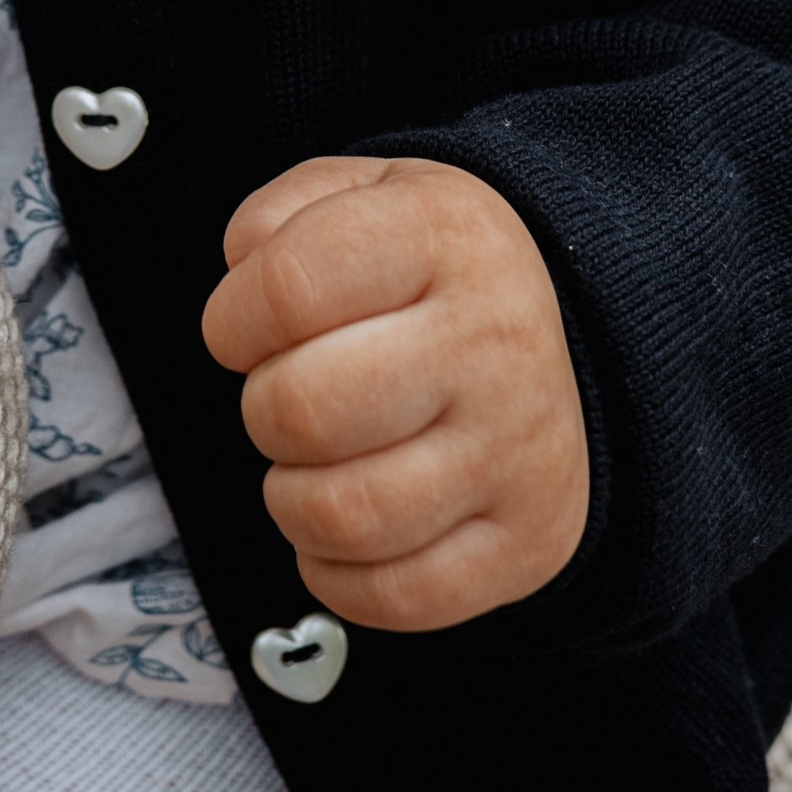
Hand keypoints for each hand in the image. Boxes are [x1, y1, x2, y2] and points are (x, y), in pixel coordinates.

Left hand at [203, 157, 588, 627]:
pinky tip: (345, 524)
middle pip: (303, 411)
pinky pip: (394, 597)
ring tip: (313, 461)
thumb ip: (278, 215)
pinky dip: (337, 573)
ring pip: (342, 516)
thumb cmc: (420, 271)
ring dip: (291, 497)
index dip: (231, 319)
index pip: (288, 288)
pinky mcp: (528, 544)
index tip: (243, 329)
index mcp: (445, 235)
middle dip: (262, 409)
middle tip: (287, 397)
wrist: (559, 338)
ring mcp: (518, 451)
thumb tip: (242, 272)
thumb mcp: (358, 194)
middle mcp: (494, 341)